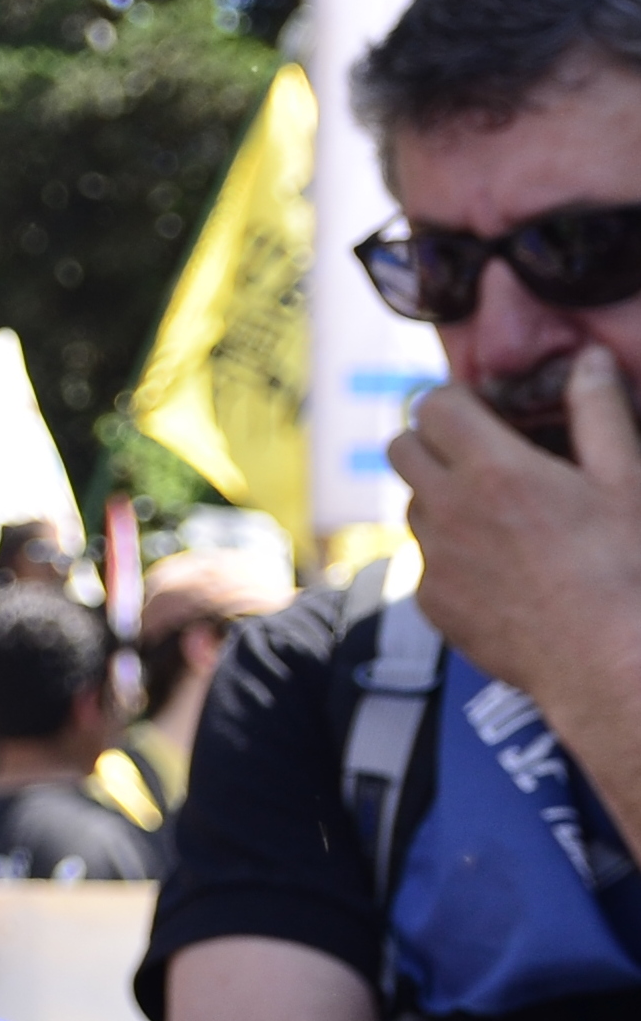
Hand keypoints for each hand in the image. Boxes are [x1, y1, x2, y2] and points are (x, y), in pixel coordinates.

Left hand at [391, 345, 640, 727]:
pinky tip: (503, 569)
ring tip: (502, 516)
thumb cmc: (624, 569)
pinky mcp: (431, 602)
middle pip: (401, 448)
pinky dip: (452, 555)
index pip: (432, 406)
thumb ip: (599, 412)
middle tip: (481, 455)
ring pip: (413, 505)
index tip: (485, 412)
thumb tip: (586, 360)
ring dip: (442, 498)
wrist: (606, 660)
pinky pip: (424, 560)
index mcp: (494, 471)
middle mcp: (449, 511)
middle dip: (434, 442)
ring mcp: (435, 560)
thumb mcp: (626, 478)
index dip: (456, 402)